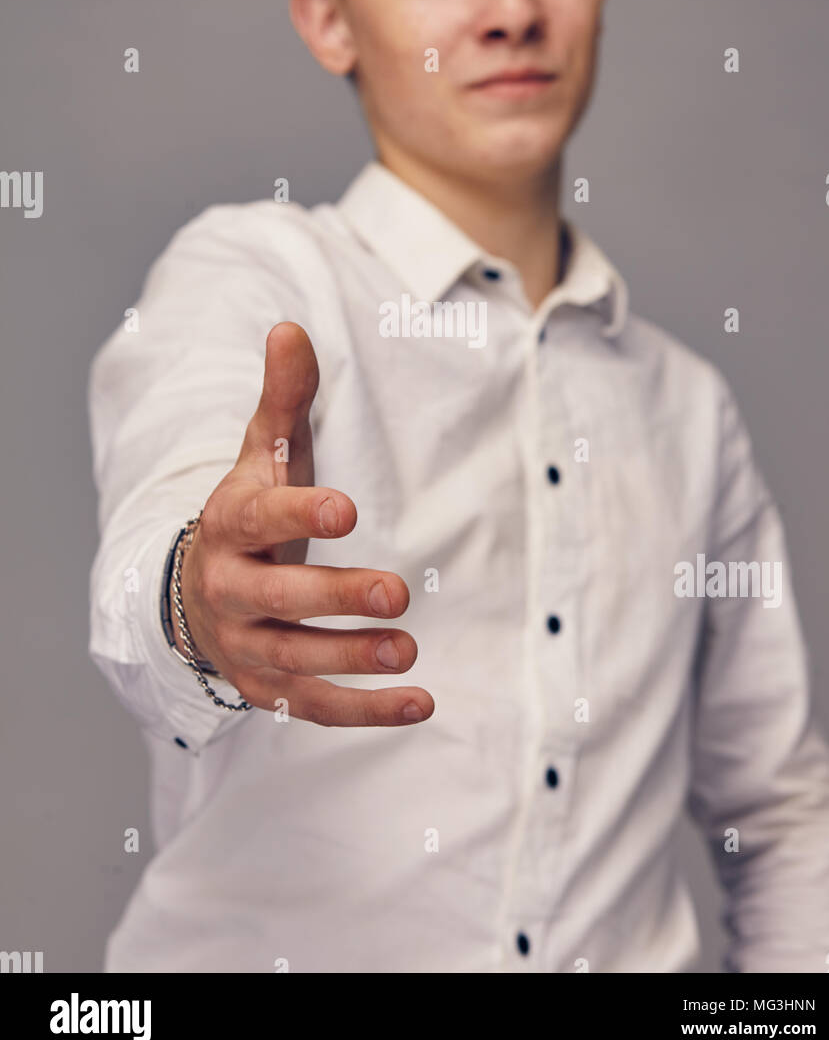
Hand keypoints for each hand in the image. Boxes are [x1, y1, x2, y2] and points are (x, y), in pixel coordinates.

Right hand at [173, 322, 432, 726]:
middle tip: (397, 593)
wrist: (198, 592)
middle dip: (335, 598)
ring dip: (352, 659)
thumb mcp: (263, 455)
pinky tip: (419, 703)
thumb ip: (284, 398)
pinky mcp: (268, 688)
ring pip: (296, 659)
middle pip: (279, 601)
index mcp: (230, 524)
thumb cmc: (250, 511)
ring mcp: (247, 645)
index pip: (261, 518)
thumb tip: (292, 327)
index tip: (347, 510)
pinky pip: (315, 706)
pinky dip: (366, 712)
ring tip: (408, 651)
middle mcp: (230, 590)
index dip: (300, 514)